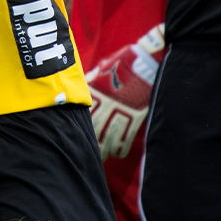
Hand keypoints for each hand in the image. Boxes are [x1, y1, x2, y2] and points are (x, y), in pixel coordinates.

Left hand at [87, 24, 164, 159]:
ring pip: (108, 140)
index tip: (77, 139)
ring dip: (105, 151)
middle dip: (93, 145)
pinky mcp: (134, 118)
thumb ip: (90, 81)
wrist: (143, 64)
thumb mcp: (101, 70)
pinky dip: (120, 148)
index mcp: (95, 95)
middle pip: (95, 132)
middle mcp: (105, 107)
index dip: (81, 131)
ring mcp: (120, 114)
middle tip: (90, 154)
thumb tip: (82, 85)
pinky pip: (125, 139)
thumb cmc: (121, 65)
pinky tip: (117, 153)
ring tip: (102, 157)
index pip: (85, 118)